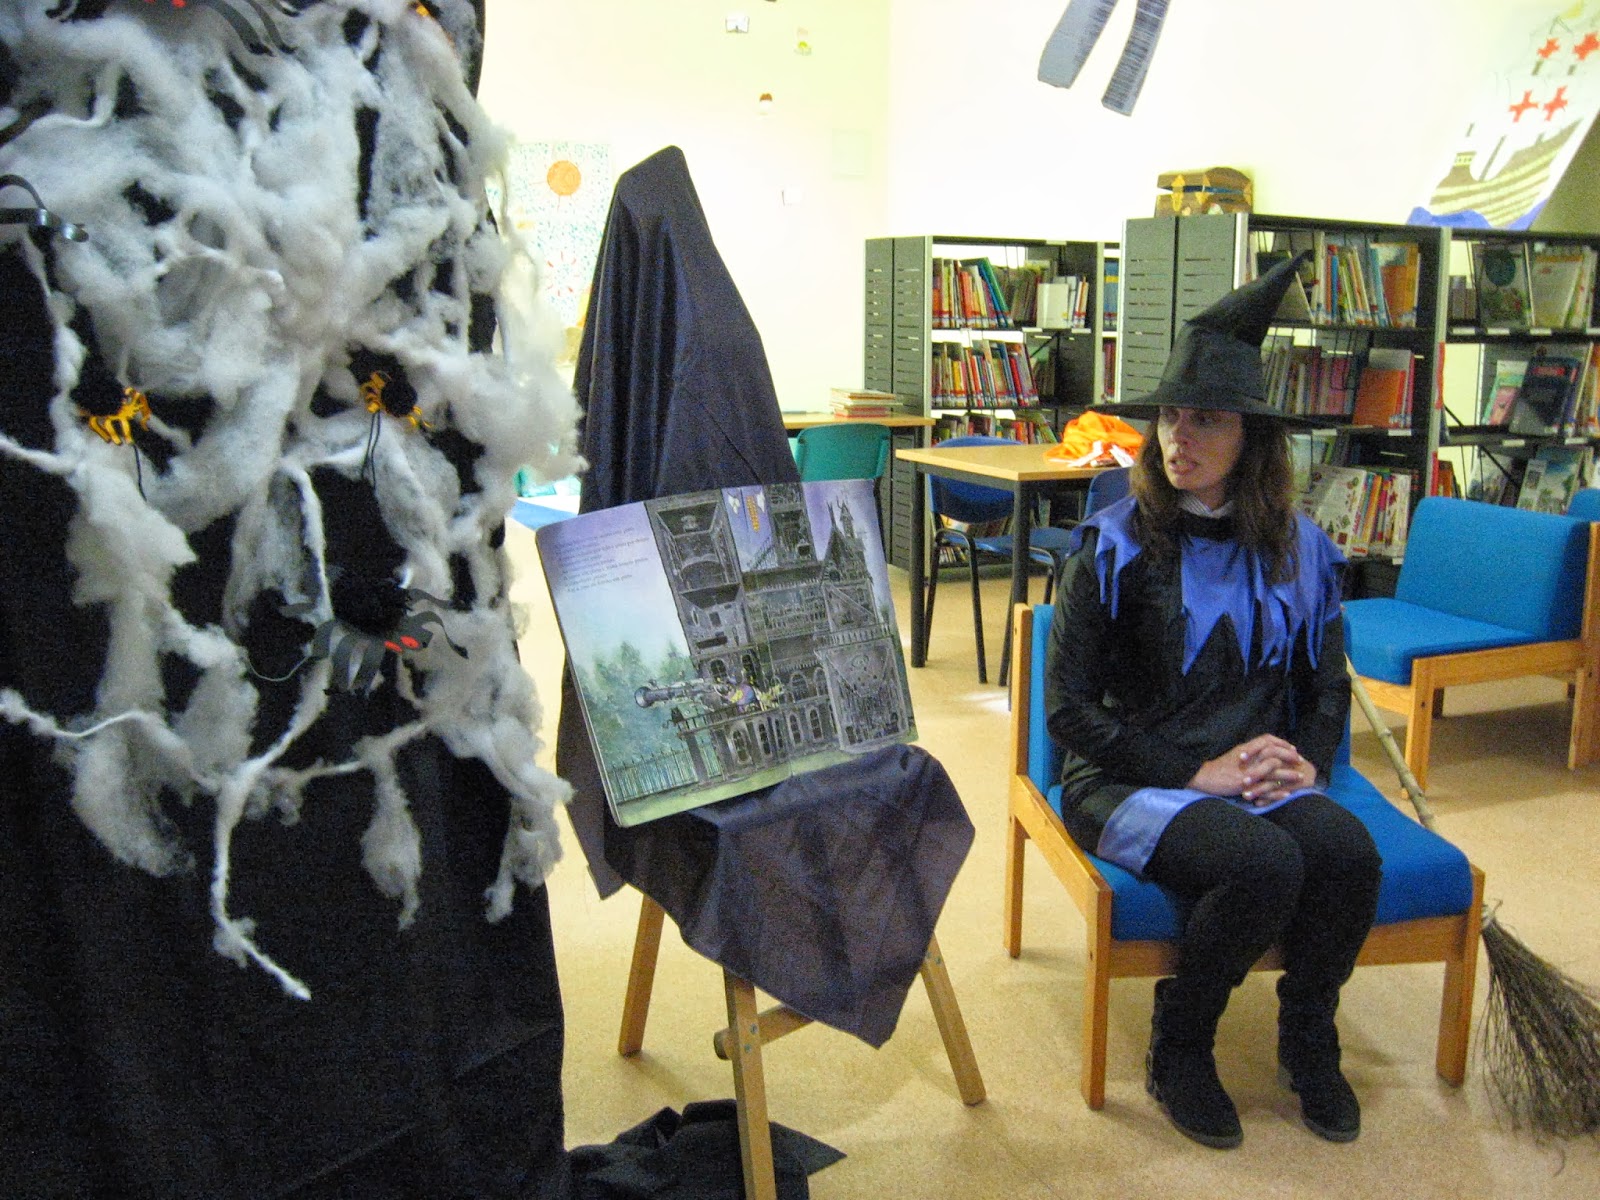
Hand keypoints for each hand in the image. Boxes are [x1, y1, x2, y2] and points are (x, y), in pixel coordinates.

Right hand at [1188, 735, 1314, 805]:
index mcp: (1245, 748)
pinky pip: (1265, 787)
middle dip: (1289, 756)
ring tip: (1300, 777)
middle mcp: (1247, 757)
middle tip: (1299, 761)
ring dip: (1288, 774)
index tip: (1292, 748)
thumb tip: (1262, 753)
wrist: (1203, 777)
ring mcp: (1246, 771)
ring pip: (1273, 770)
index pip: (1267, 740)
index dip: (1281, 743)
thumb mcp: (1234, 755)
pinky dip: (1277, 791)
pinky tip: (1286, 794)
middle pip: (1274, 752)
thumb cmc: (1218, 768)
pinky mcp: (1244, 784)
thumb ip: (1249, 753)